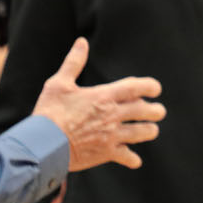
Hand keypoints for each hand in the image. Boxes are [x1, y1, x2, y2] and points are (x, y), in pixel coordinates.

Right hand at [32, 39, 164, 170]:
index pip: (136, 87)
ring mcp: (111, 135)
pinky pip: (127, 157)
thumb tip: (81, 42)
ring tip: (151, 130)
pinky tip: (134, 159)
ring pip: (142, 132)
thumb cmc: (49, 112)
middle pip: (145, 110)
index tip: (156, 89)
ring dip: (149, 131)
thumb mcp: (58, 84)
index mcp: (103, 96)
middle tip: (159, 111)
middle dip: (156, 110)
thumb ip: (73, 62)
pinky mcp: (106, 153)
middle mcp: (112, 115)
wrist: (43, 145)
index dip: (150, 86)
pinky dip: (132, 159)